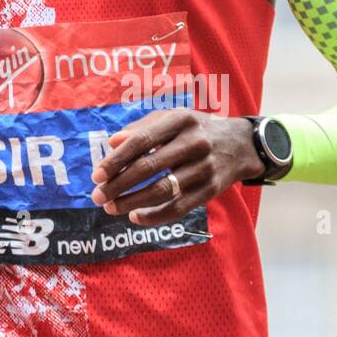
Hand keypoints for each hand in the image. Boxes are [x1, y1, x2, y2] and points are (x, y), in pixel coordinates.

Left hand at [89, 112, 263, 224]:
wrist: (240, 145)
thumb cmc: (196, 129)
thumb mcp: (172, 119)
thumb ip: (141, 128)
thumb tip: (111, 142)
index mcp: (181, 120)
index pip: (142, 141)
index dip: (117, 159)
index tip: (97, 174)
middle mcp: (195, 143)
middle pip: (149, 167)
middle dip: (119, 184)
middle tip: (98, 195)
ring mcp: (204, 168)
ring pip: (162, 190)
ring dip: (132, 202)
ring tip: (111, 208)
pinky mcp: (210, 190)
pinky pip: (178, 208)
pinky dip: (154, 216)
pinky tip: (135, 218)